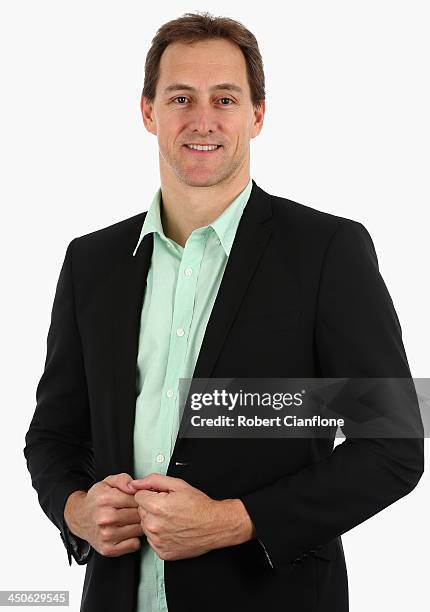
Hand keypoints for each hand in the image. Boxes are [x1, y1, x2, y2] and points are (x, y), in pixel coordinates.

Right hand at [64, 472, 143, 557]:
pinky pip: (134, 544)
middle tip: (134, 510)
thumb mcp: (108, 482)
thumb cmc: (97, 499)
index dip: (141, 499)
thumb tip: (134, 487)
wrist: (79, 517)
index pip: (137, 499)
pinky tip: (127, 531)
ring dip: (139, 525)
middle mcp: (105, 518)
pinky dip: (134, 538)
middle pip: (139, 515)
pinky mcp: (108, 549)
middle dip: (141, 512)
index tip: (137, 499)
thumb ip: (123, 479)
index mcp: (106, 499)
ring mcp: (106, 535)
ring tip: (130, 520)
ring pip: (139, 530)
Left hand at [129, 473, 255, 560]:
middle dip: (151, 508)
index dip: (150, 494)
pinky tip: (173, 530)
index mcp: (157, 507)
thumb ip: (154, 480)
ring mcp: (158, 541)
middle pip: (141, 512)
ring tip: (172, 519)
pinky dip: (160, 535)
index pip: (138, 496)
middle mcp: (154, 526)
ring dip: (155, 522)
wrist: (214, 525)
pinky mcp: (162, 552)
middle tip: (169, 508)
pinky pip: (152, 541)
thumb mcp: (178, 485)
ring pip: (146, 526)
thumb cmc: (199, 506)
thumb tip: (137, 483)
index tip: (161, 497)